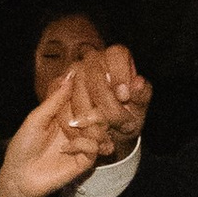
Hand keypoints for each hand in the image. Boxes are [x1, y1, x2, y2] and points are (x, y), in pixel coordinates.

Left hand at [0, 87, 106, 196]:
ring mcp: (83, 143)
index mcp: (66, 113)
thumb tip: (71, 75)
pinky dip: (83, 144)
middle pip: (98, 110)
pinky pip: (94, 147)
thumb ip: (55, 99)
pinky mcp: (85, 161)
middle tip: (79, 110)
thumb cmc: (24, 146)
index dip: (88, 90)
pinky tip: (66, 149)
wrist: (20, 177)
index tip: (89, 83)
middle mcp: (78, 126)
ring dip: (90, 125)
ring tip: (75, 127)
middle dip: (92, 108)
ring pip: (102, 128)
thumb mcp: (36, 118)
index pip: (85, 96)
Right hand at [62, 44, 151, 162]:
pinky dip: (76, 130)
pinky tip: (88, 141)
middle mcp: (92, 59)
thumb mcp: (139, 108)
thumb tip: (138, 83)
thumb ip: (141, 95)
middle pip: (95, 78)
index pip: (116, 55)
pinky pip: (62, 109)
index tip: (125, 97)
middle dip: (109, 107)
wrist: (110, 132)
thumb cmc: (127, 115)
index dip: (120, 75)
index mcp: (116, 56)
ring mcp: (71, 72)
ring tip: (106, 139)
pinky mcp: (56, 89)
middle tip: (121, 125)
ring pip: (77, 95)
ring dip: (92, 123)